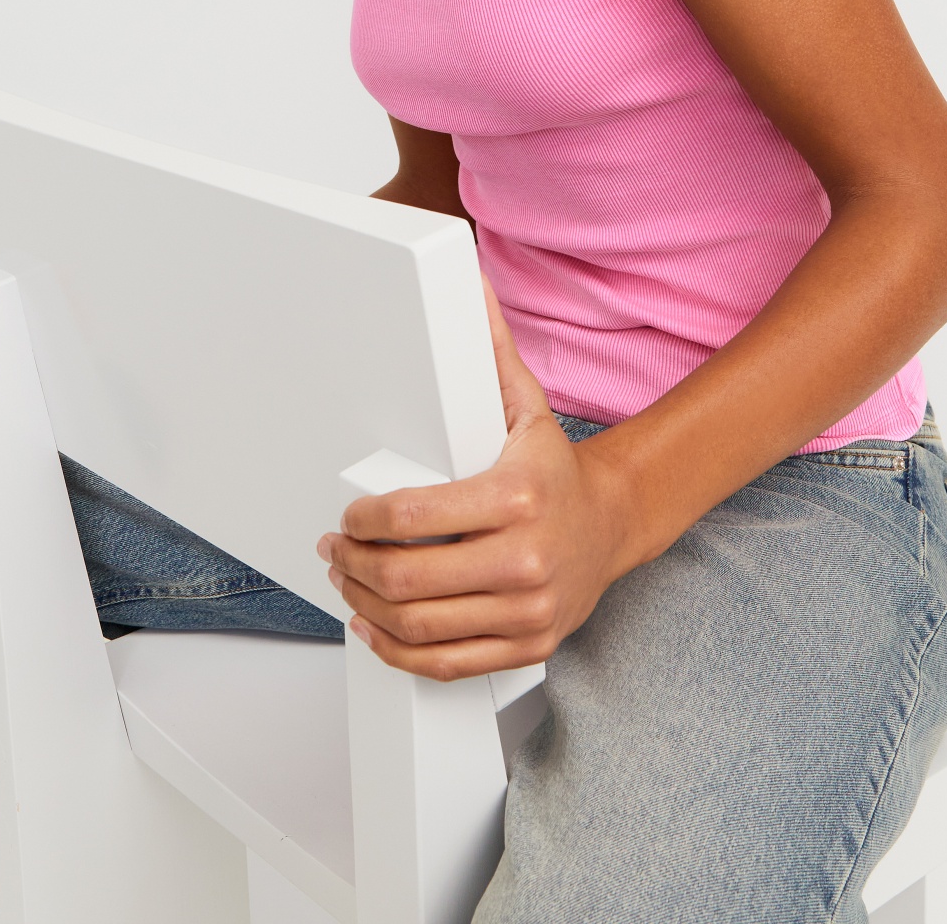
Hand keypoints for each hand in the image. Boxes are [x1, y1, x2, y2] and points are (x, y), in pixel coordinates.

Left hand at [318, 284, 638, 678]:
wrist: (612, 523)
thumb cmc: (554, 469)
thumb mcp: (526, 405)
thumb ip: (489, 352)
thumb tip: (470, 284)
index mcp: (515, 495)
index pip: (416, 518)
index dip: (365, 521)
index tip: (348, 516)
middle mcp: (524, 557)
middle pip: (408, 579)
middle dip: (354, 566)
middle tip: (334, 550)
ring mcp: (527, 608)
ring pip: (419, 626)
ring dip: (366, 606)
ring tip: (348, 582)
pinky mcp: (526, 645)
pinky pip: (445, 663)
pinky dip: (398, 651)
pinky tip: (375, 626)